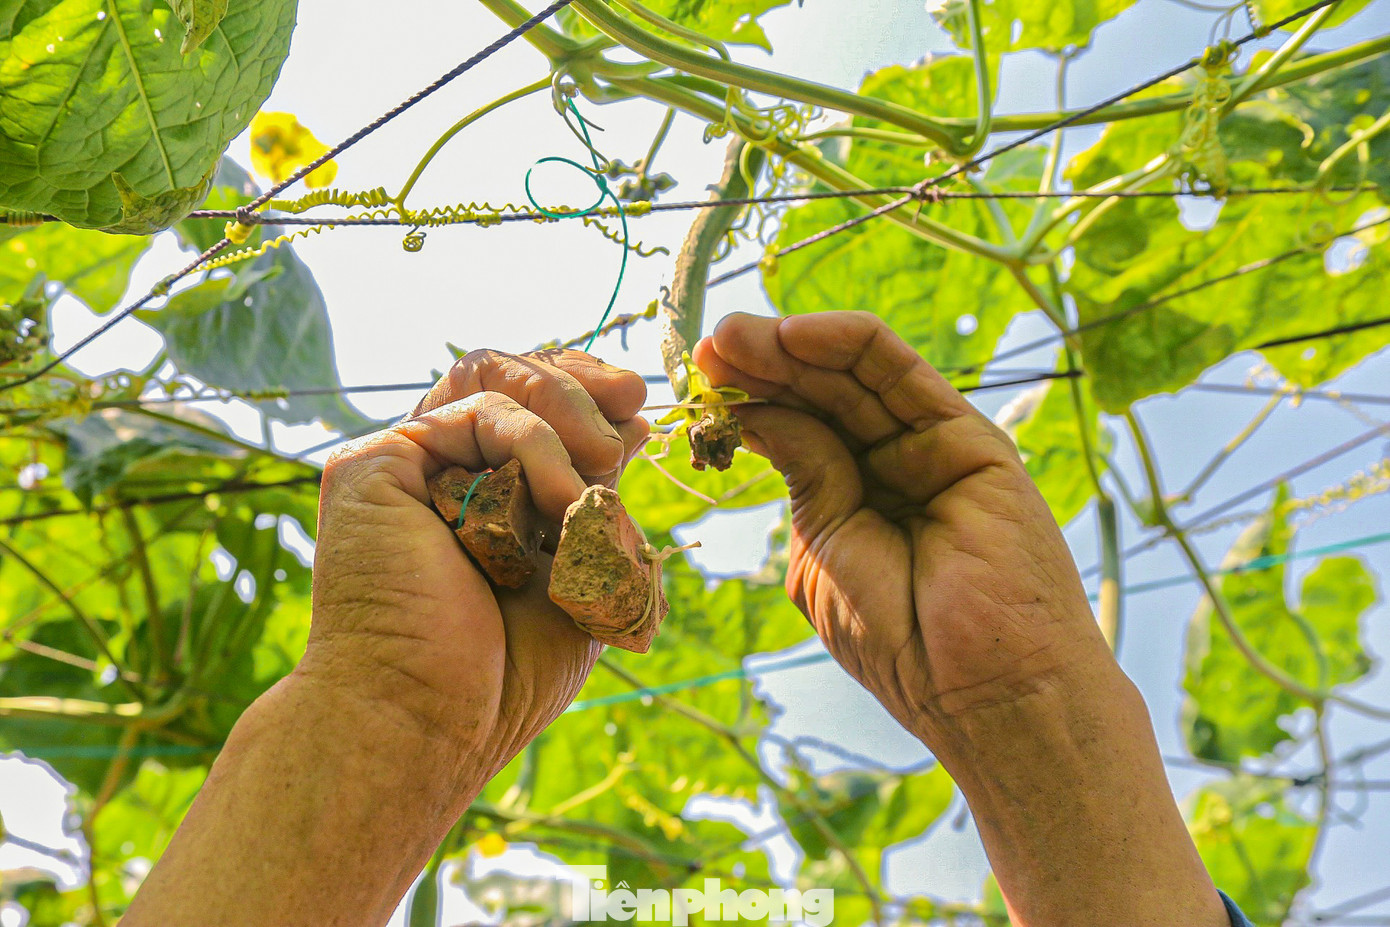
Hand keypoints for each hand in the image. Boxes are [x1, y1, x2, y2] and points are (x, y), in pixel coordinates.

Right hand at [306, 348, 648, 799]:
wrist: (431, 722)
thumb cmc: (502, 675)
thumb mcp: (583, 575)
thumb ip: (599, 502)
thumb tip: (631, 430)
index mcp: (483, 493)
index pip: (536, 407)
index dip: (590, 394)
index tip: (640, 419)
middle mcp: (441, 469)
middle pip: (514, 375)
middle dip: (584, 382)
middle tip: (630, 410)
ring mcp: (408, 463)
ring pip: (493, 372)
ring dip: (566, 404)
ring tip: (602, 464)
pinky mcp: (376, 463)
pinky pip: (478, 410)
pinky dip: (539, 445)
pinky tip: (564, 502)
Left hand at [694, 311, 1111, 745]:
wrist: (983, 687)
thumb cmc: (900, 639)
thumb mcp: (826, 545)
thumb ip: (805, 470)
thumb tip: (758, 409)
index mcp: (852, 497)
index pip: (794, 427)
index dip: (744, 400)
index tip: (692, 383)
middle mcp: (892, 463)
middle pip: (817, 393)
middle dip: (757, 366)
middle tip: (703, 349)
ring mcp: (931, 446)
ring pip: (852, 375)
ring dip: (788, 345)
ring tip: (731, 335)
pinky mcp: (968, 436)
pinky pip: (901, 374)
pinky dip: (847, 342)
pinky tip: (793, 334)